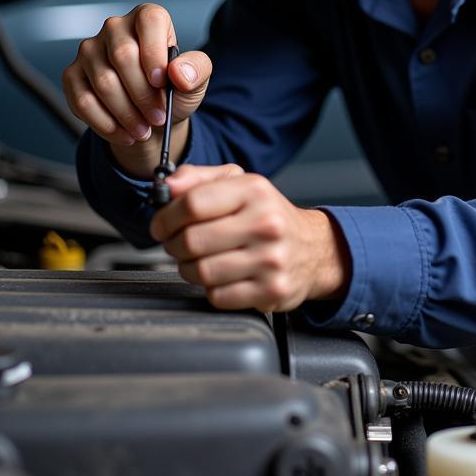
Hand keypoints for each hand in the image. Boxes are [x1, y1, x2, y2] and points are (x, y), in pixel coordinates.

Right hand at [61, 3, 211, 175]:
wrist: (152, 115)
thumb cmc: (173, 89)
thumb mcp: (196, 79)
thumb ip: (197, 70)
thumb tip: (178, 72)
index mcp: (147, 18)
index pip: (149, 21)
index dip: (155, 53)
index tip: (162, 82)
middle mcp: (115, 27)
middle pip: (123, 56)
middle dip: (143, 94)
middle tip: (158, 117)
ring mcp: (89, 50)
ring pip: (103, 83)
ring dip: (126, 114)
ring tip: (144, 129)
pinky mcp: (72, 75)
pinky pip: (82, 102)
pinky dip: (106, 124)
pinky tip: (124, 134)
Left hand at [150, 164, 351, 311]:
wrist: (313, 249)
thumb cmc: (268, 215)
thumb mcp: (239, 184)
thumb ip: (199, 179)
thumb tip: (168, 185)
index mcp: (255, 191)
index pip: (192, 203)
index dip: (166, 217)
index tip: (161, 224)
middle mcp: (266, 223)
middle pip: (191, 240)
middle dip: (173, 245)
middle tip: (178, 244)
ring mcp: (270, 259)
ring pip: (201, 272)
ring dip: (189, 269)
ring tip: (199, 260)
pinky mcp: (271, 290)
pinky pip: (217, 296)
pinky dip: (211, 289)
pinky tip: (222, 277)